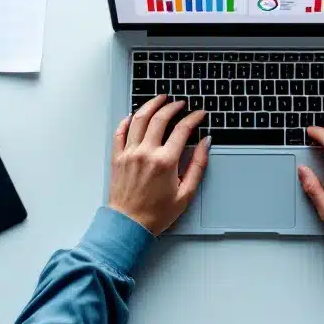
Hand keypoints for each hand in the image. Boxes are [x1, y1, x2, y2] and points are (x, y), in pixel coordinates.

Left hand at [108, 95, 209, 235]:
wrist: (129, 225)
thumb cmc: (156, 213)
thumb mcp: (186, 193)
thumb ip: (198, 165)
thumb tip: (206, 144)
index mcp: (165, 162)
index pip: (182, 129)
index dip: (193, 118)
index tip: (199, 114)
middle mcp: (146, 153)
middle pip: (160, 118)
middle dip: (172, 106)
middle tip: (180, 103)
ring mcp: (129, 153)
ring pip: (139, 119)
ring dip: (150, 105)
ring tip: (159, 99)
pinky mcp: (117, 157)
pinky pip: (119, 132)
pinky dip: (127, 120)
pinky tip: (133, 115)